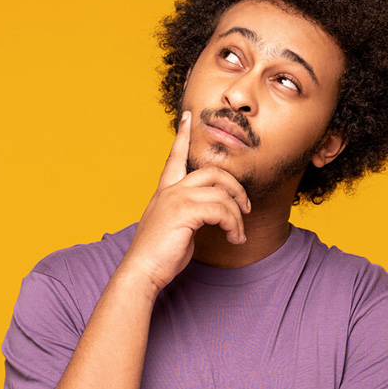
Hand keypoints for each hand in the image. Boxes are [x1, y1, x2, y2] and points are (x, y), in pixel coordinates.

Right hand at [119, 112, 251, 293]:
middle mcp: (169, 191)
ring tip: (237, 235)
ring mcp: (176, 199)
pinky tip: (233, 239)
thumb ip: (188, 214)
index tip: (188, 117)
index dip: (182, 136)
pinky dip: (233, 225)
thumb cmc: (158, 256)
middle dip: (235, 187)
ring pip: (222, 194)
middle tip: (245, 207)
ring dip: (237, 216)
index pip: (174, 158)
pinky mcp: (185, 212)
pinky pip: (222, 210)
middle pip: (213, 172)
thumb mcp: (173, 228)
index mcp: (164, 193)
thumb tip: (207, 215)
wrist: (141, 271)